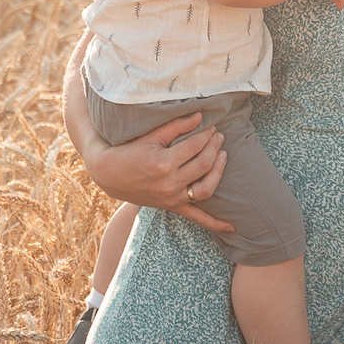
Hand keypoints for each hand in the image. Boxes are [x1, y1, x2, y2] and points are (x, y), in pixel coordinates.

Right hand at [84, 111, 235, 234]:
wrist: (109, 175)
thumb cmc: (129, 151)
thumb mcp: (150, 136)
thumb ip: (176, 126)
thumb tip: (201, 116)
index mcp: (163, 164)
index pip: (195, 146)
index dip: (206, 134)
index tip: (212, 126)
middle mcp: (169, 184)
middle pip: (204, 165)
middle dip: (215, 147)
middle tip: (219, 136)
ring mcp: (172, 198)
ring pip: (206, 189)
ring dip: (219, 172)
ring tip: (223, 156)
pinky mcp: (172, 207)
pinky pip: (197, 218)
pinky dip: (215, 223)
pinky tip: (233, 227)